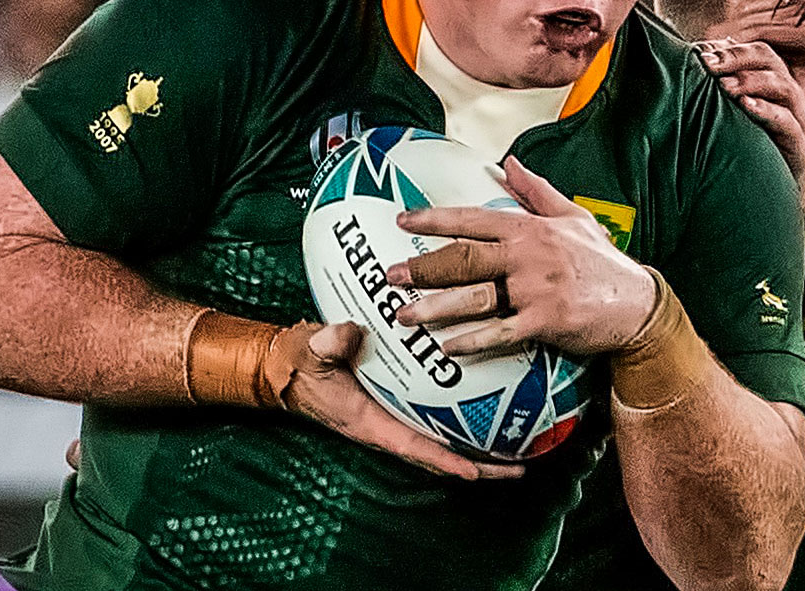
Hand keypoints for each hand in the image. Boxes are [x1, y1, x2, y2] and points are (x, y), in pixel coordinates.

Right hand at [268, 321, 522, 479]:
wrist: (284, 366)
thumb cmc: (299, 362)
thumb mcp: (310, 350)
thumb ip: (329, 343)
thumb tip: (352, 332)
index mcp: (370, 422)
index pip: (416, 448)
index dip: (448, 461)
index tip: (480, 471)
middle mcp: (387, 426)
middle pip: (441, 453)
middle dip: (480, 463)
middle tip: (520, 465)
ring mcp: (395, 416)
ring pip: (443, 439)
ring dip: (479, 446)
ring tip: (519, 444)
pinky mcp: (398, 402)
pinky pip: (437, 418)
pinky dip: (464, 419)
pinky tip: (493, 406)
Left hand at [387, 157, 657, 357]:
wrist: (637, 304)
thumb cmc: (603, 261)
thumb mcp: (574, 217)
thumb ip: (537, 191)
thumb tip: (509, 162)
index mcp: (530, 229)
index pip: (474, 219)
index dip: (435, 219)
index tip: (403, 220)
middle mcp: (528, 256)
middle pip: (465, 259)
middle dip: (423, 267)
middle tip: (390, 276)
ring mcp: (536, 289)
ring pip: (475, 297)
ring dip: (436, 307)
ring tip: (404, 316)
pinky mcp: (546, 321)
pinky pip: (501, 332)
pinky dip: (472, 341)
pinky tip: (446, 348)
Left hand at [695, 39, 804, 208]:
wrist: (772, 196)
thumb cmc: (749, 150)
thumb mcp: (733, 118)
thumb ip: (721, 92)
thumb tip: (692, 64)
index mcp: (774, 84)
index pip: (759, 53)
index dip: (733, 50)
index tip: (702, 54)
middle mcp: (790, 97)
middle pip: (772, 62)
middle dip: (738, 59)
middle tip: (709, 64)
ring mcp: (799, 119)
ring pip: (783, 87)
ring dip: (751, 82)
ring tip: (724, 86)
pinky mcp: (800, 144)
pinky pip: (788, 121)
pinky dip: (767, 111)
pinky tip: (746, 106)